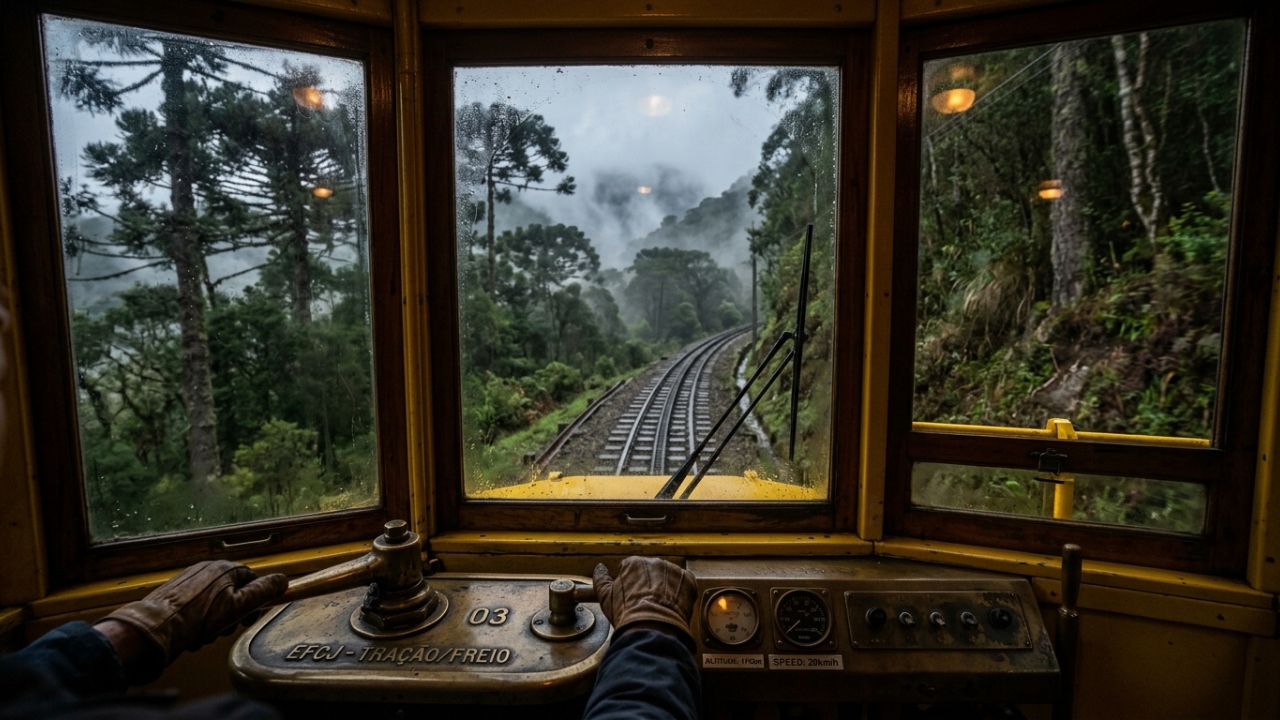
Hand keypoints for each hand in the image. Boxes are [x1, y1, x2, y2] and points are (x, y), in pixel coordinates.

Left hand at [98, 560, 286, 682]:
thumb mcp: (239, 606)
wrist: (157, 627)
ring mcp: (189, 580)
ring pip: (214, 602)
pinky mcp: (174, 593)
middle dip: (232, 614)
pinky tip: (194, 633)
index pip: (252, 580)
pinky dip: (199, 621)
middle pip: (233, 592)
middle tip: (225, 629)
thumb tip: (283, 580)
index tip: (249, 617)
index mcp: (225, 568)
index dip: (254, 602)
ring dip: (215, 621)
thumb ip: (264, 592)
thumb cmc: (198, 618)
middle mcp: (207, 569)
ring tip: (206, 634)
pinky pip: (197, 607)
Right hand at [592, 557, 696, 640]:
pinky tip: (672, 605)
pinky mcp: (688, 580)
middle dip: (649, 585)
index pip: (631, 569)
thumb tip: (599, 568)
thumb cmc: (628, 615)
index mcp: (634, 563)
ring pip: (667, 577)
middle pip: (650, 572)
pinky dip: (680, 593)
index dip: (631, 584)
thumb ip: (601, 579)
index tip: (632, 596)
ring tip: (660, 606)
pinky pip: (684, 583)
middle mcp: (654, 562)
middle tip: (646, 603)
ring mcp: (673, 570)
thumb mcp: (607, 598)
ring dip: (665, 588)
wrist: (653, 628)